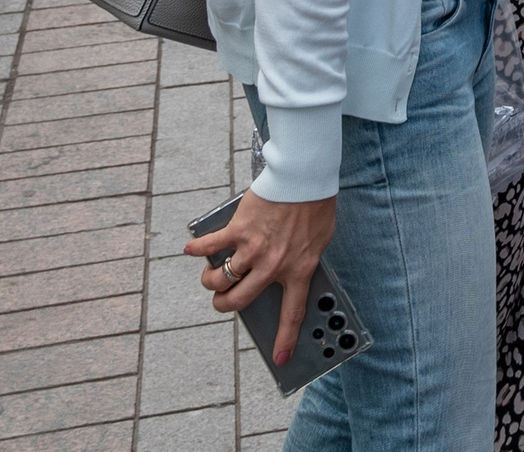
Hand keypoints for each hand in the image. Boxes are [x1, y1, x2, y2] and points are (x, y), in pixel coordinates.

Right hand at [184, 190, 337, 363]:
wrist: (305, 178)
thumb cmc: (315, 206)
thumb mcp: (318, 241)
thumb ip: (300, 260)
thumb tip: (283, 272)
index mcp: (298, 269)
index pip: (292, 312)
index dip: (285, 338)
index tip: (280, 358)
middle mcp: (273, 264)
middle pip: (238, 301)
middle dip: (223, 305)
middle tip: (222, 300)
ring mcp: (253, 249)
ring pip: (219, 279)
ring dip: (209, 280)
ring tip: (210, 274)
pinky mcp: (237, 230)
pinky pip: (209, 246)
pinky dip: (197, 249)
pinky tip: (192, 249)